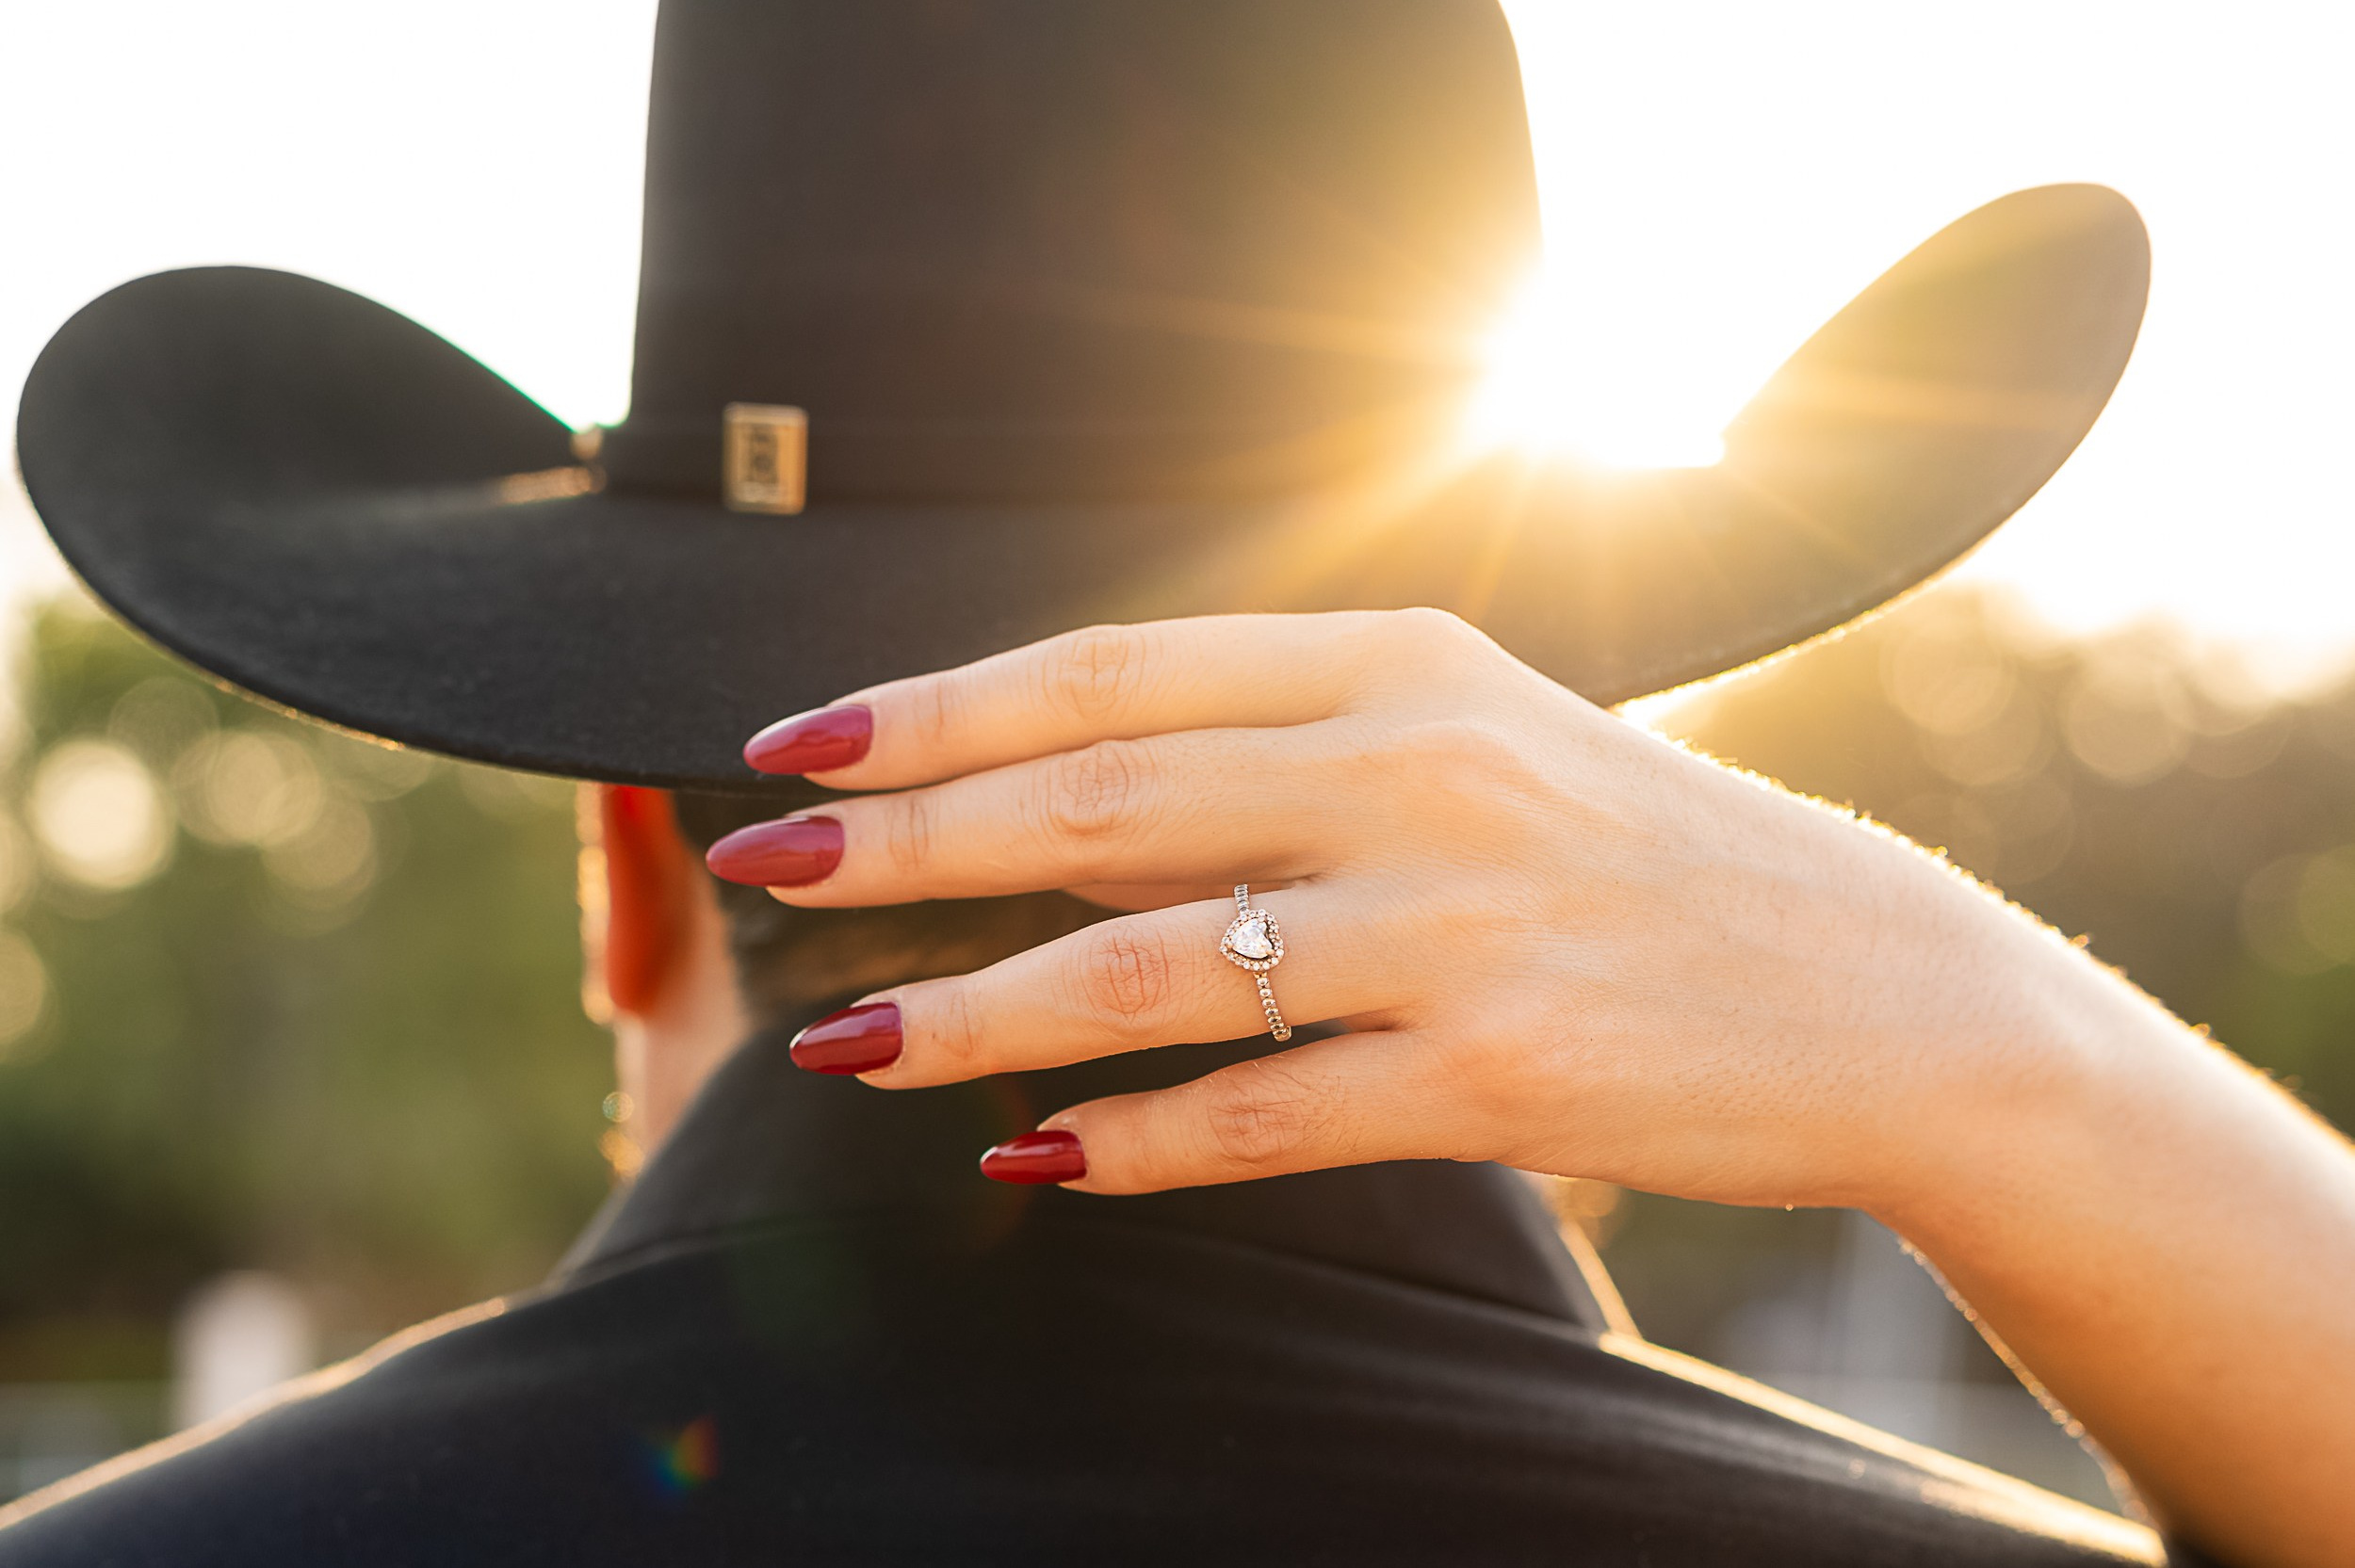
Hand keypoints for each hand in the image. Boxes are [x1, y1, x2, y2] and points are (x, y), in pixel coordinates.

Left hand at [709, 609, 2088, 1204]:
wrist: (1876, 989)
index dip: (939, 705)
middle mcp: (1423, 769)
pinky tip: (1034, 1159)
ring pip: (1152, 966)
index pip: (1115, 668)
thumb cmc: (1638, 857)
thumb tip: (1041, 810)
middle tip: (763, 862)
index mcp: (1403, 661)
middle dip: (909, 839)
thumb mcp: (1471, 748)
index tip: (802, 743)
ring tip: (842, 1047)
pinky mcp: (1503, 1076)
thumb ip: (1270, 765)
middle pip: (1101, 796)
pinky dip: (1130, 1141)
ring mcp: (1463, 925)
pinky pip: (1262, 1116)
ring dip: (972, 1011)